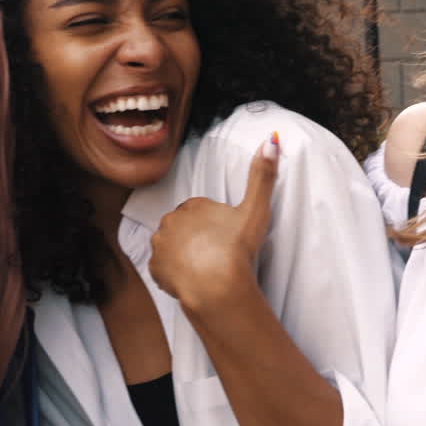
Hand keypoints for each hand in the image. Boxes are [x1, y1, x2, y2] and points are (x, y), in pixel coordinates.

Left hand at [149, 133, 279, 317]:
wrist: (217, 285)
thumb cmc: (237, 247)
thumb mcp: (256, 209)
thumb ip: (263, 175)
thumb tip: (271, 139)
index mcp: (192, 205)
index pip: (200, 211)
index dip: (214, 223)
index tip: (226, 235)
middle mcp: (170, 221)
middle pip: (184, 227)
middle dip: (196, 236)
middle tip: (217, 252)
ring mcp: (159, 246)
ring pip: (171, 246)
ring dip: (184, 254)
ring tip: (205, 267)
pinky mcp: (154, 269)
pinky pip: (163, 268)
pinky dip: (174, 273)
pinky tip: (192, 278)